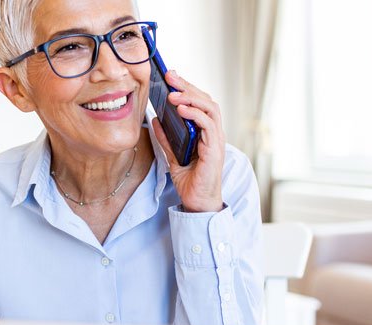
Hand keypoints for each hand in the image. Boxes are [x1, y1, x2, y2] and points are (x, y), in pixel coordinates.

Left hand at [152, 70, 224, 212]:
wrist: (197, 202)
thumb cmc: (190, 181)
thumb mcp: (172, 156)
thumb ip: (167, 139)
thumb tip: (155, 120)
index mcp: (205, 132)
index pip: (199, 103)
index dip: (186, 88)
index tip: (171, 77)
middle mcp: (213, 133)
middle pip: (205, 100)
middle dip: (187, 86)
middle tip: (170, 76)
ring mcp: (216, 140)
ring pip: (210, 108)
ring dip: (191, 97)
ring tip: (173, 93)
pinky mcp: (214, 149)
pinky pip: (208, 125)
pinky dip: (195, 114)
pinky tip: (181, 109)